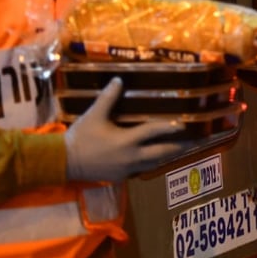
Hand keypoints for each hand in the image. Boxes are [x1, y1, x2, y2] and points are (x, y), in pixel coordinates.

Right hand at [64, 78, 197, 181]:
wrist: (63, 163)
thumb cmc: (80, 137)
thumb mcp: (93, 115)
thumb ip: (108, 98)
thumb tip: (119, 80)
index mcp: (126, 141)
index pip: (154, 132)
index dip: (170, 127)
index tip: (184, 124)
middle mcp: (131, 157)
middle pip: (162, 153)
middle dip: (178, 147)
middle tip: (194, 141)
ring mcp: (127, 169)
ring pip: (153, 164)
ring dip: (165, 156)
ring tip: (179, 148)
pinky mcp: (120, 177)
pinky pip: (140, 170)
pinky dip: (149, 163)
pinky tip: (154, 158)